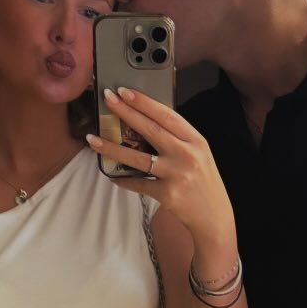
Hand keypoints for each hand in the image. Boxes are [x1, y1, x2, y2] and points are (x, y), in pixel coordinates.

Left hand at [86, 87, 234, 246]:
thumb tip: (146, 121)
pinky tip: (112, 175)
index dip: (144, 102)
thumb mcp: (198, 154)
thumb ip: (178, 139)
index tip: (124, 91)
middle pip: (151, 129)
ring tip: (93, 139)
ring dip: (112, 148)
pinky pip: (139, 184)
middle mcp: (187, 155)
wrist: (214, 216)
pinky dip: (124, 180)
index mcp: (195, 140)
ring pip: (138, 158)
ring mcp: (177, 175)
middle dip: (126, 112)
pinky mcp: (168, 194)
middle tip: (107, 99)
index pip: (167, 115)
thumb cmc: (203, 182)